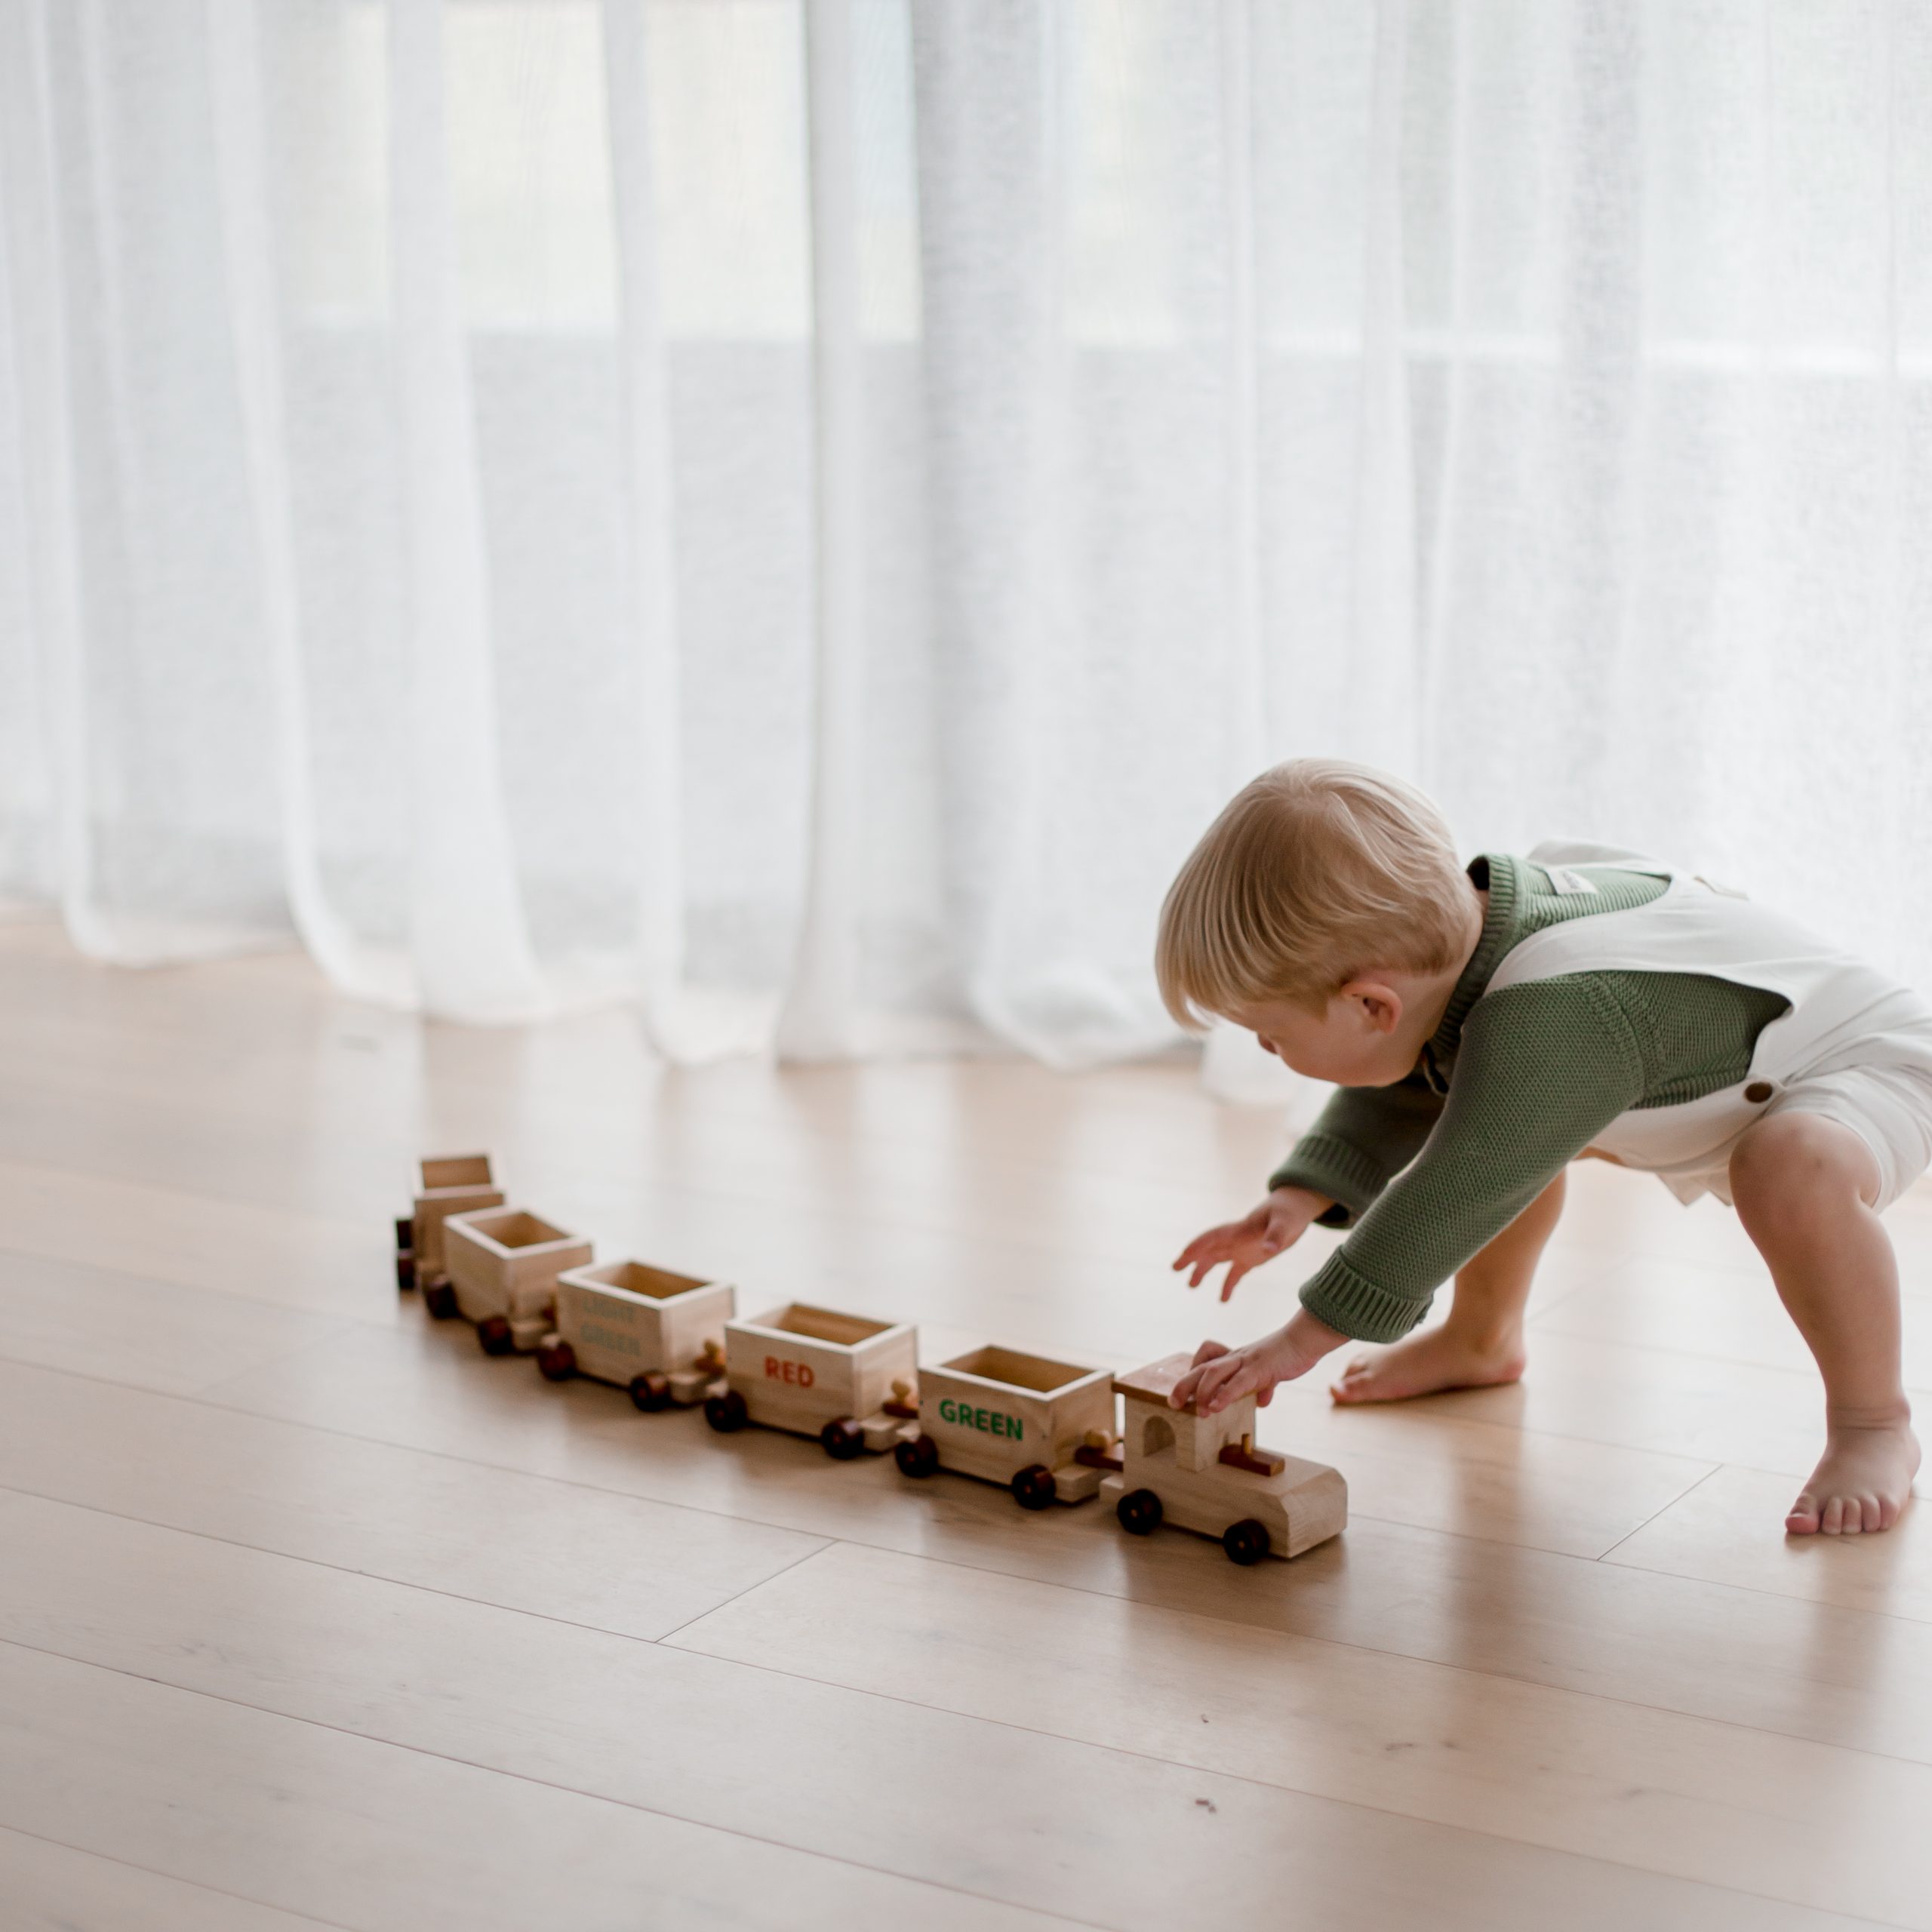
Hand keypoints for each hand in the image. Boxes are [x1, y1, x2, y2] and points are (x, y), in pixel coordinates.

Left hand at [1169, 1309, 1348, 1415]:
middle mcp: (1236, 1357)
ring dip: (1202, 1393)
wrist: (1304, 1339)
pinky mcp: (1260, 1368)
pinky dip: (1225, 1395)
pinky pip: (1238, 1382)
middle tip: (1172, 1403)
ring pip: (1215, 1373)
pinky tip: (1216, 1407)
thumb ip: (1263, 1386)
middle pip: (1202, 1367)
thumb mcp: (1270, 1373)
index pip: (1206, 1359)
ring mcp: (1246, 1361)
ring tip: (1198, 1412)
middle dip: (1184, 1385)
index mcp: (1236, 1357)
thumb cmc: (1287, 1356)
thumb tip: (1262, 1401)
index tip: (1184, 1392)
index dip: (1192, 1372)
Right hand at [1172, 1186, 1330, 1302]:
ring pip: (1217, 1261)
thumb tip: (1268, 1250)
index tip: (1184, 1255)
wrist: (1295, 1209)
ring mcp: (1242, 1248)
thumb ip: (1276, 1236)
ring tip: (1191, 1285)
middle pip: (1208, 1249)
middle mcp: (1236, 1239)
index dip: (1198, 1246)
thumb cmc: (1290, 1212)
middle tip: (1174, 1268)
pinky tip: (1223, 1300)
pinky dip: (1228, 1285)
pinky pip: (1235, 1273)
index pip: (1213, 1237)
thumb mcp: (1286, 1223)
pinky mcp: (1252, 1257)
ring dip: (1203, 1271)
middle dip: (1191, 1258)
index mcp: (1239, 1230)